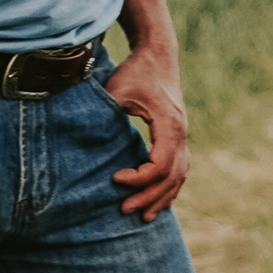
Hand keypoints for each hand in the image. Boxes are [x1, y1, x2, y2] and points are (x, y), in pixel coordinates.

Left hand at [106, 46, 188, 219]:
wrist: (157, 55)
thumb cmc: (136, 71)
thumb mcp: (117, 89)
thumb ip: (108, 113)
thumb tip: (90, 138)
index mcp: (169, 125)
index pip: (160, 165)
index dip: (139, 178)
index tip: (115, 178)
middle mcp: (180, 133)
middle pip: (172, 177)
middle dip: (149, 196)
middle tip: (124, 210)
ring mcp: (182, 135)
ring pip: (179, 176)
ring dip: (162, 197)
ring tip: (145, 217)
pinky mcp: (178, 135)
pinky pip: (180, 169)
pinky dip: (170, 187)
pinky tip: (159, 200)